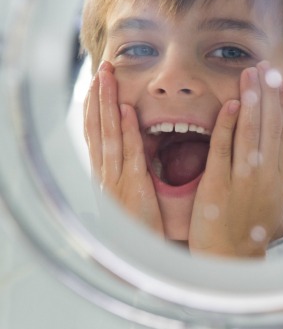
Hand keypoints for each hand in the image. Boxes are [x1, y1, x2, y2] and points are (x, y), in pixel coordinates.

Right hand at [83, 62, 163, 235]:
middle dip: (98, 96)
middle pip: (98, 127)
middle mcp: (106, 174)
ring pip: (109, 134)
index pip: (97, 132)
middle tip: (102, 68)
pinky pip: (129, 154)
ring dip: (108, 104)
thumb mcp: (132, 194)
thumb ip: (132, 171)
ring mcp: (117, 180)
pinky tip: (128, 112)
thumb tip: (137, 147)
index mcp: (105, 174)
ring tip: (108, 78)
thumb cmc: (140, 229)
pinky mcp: (133, 188)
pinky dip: (127, 132)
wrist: (139, 260)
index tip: (98, 82)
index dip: (97, 106)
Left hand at [189, 62, 282, 257]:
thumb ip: (270, 170)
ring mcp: (244, 180)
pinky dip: (227, 125)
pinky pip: (224, 149)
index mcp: (278, 176)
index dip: (281, 103)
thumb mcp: (268, 197)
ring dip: (251, 101)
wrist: (231, 259)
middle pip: (270, 127)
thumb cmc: (247, 228)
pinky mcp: (219, 187)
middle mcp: (266, 176)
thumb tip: (272, 145)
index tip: (278, 79)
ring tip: (249, 74)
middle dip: (269, 94)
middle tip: (265, 66)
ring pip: (250, 133)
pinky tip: (228, 104)